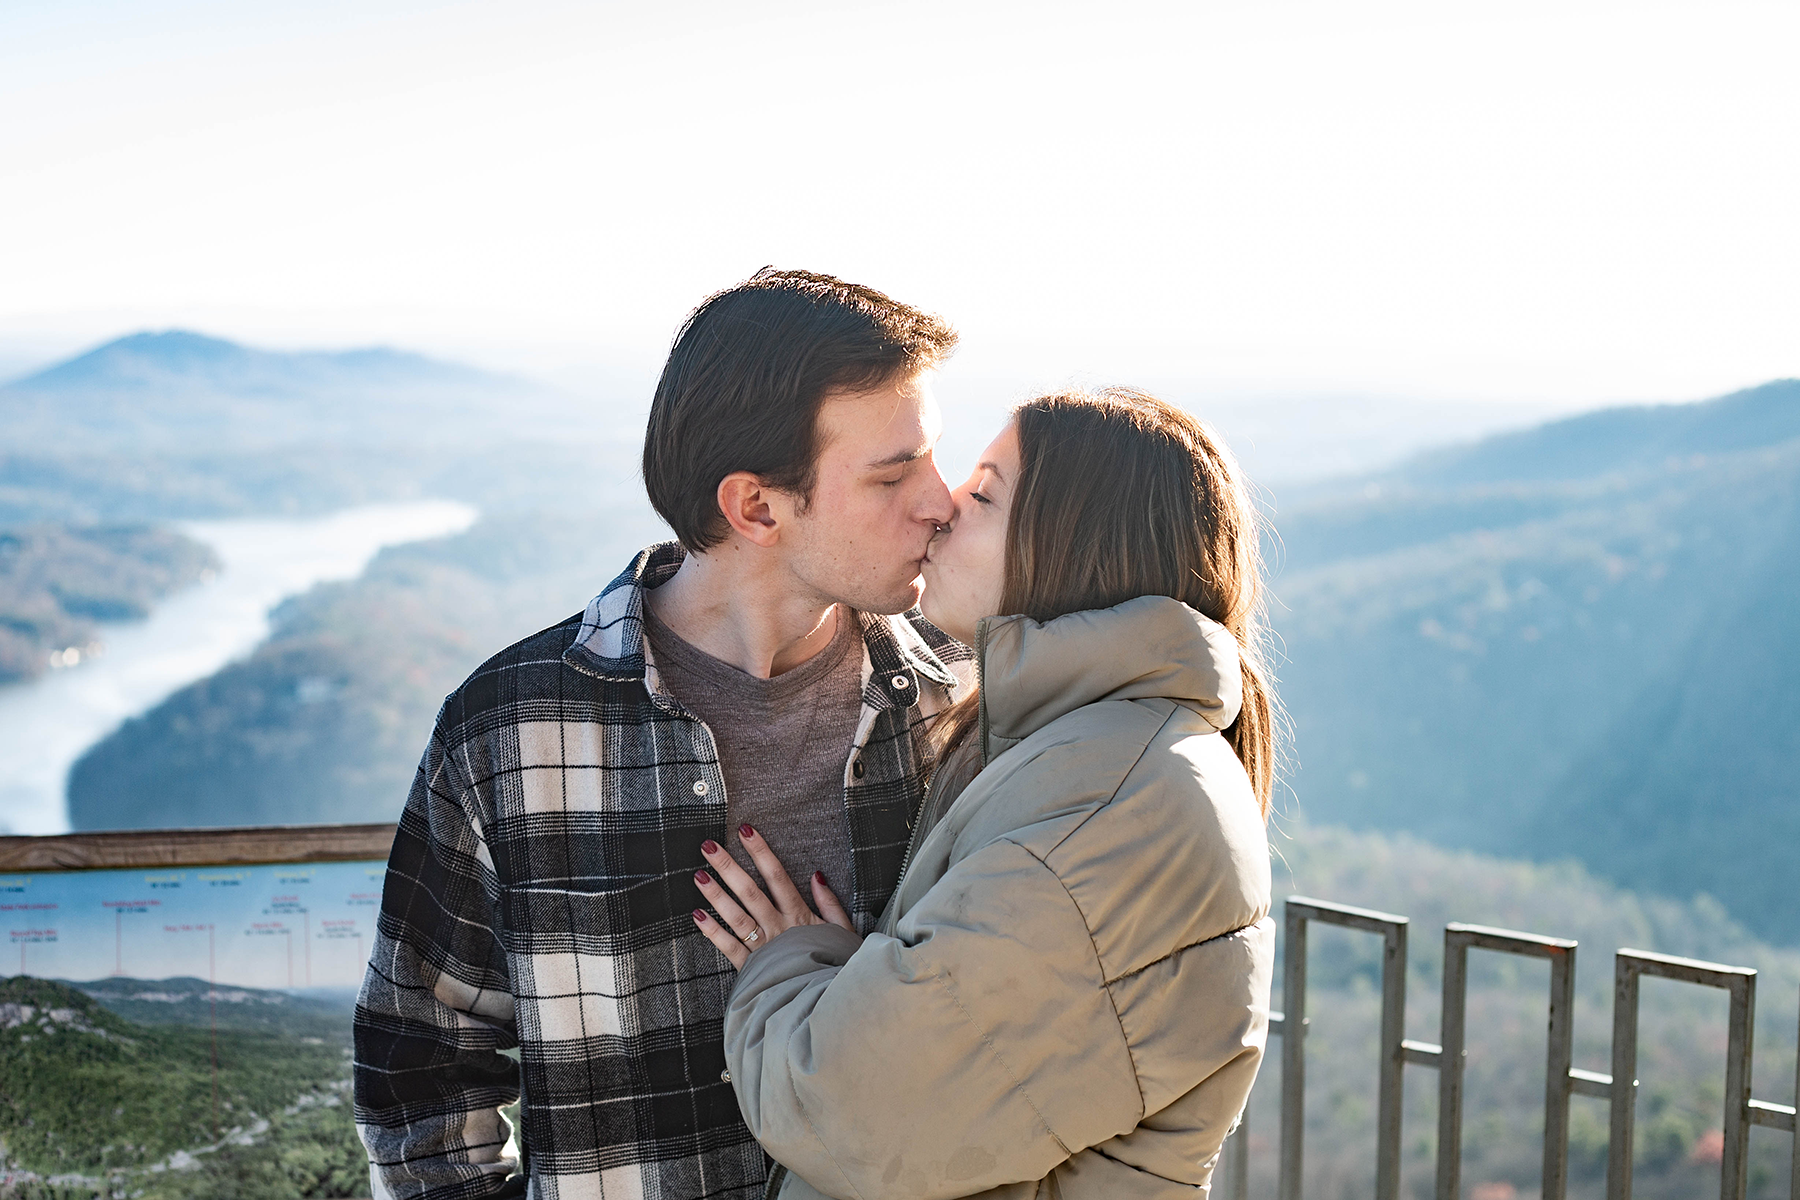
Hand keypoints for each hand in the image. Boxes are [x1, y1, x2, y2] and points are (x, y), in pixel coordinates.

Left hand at [693, 824, 855, 969]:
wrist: (827, 1002)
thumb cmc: (836, 966)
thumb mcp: (842, 931)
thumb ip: (830, 903)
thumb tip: (816, 875)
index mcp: (799, 916)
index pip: (777, 876)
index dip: (761, 852)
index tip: (746, 831)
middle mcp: (777, 928)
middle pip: (750, 892)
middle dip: (728, 867)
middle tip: (709, 846)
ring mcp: (762, 948)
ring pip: (735, 917)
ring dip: (716, 895)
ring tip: (698, 875)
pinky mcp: (752, 968)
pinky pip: (729, 948)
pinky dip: (712, 932)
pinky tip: (697, 916)